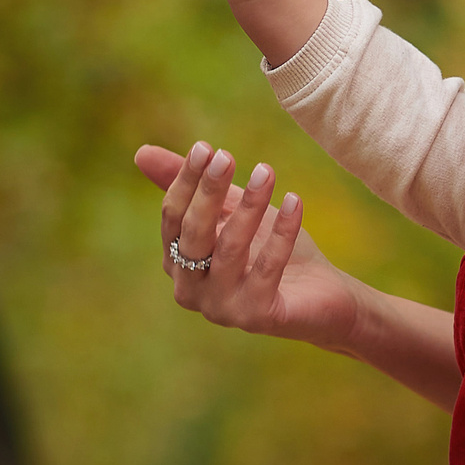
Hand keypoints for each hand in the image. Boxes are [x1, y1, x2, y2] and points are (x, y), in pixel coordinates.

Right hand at [139, 142, 358, 347]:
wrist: (325, 296)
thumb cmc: (271, 249)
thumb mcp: (232, 211)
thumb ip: (193, 187)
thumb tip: (139, 153)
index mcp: (177, 263)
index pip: (173, 217)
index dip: (186, 181)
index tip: (206, 147)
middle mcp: (191, 291)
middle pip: (194, 232)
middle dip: (209, 191)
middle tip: (227, 156)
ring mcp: (221, 309)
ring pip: (230, 247)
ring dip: (249, 206)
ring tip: (267, 172)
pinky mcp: (256, 316)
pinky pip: (268, 266)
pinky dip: (282, 231)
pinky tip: (294, 202)